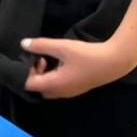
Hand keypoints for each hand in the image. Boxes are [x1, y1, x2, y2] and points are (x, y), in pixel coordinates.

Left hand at [21, 36, 136, 98]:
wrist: (113, 62)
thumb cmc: (87, 55)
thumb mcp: (62, 46)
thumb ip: (41, 45)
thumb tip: (23, 44)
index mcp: (55, 84)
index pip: (29, 85)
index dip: (26, 72)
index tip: (33, 58)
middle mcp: (61, 92)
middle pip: (38, 88)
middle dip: (35, 73)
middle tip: (41, 58)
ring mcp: (70, 92)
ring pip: (48, 87)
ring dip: (45, 74)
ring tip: (51, 58)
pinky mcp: (76, 88)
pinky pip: (58, 86)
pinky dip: (54, 76)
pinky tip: (61, 61)